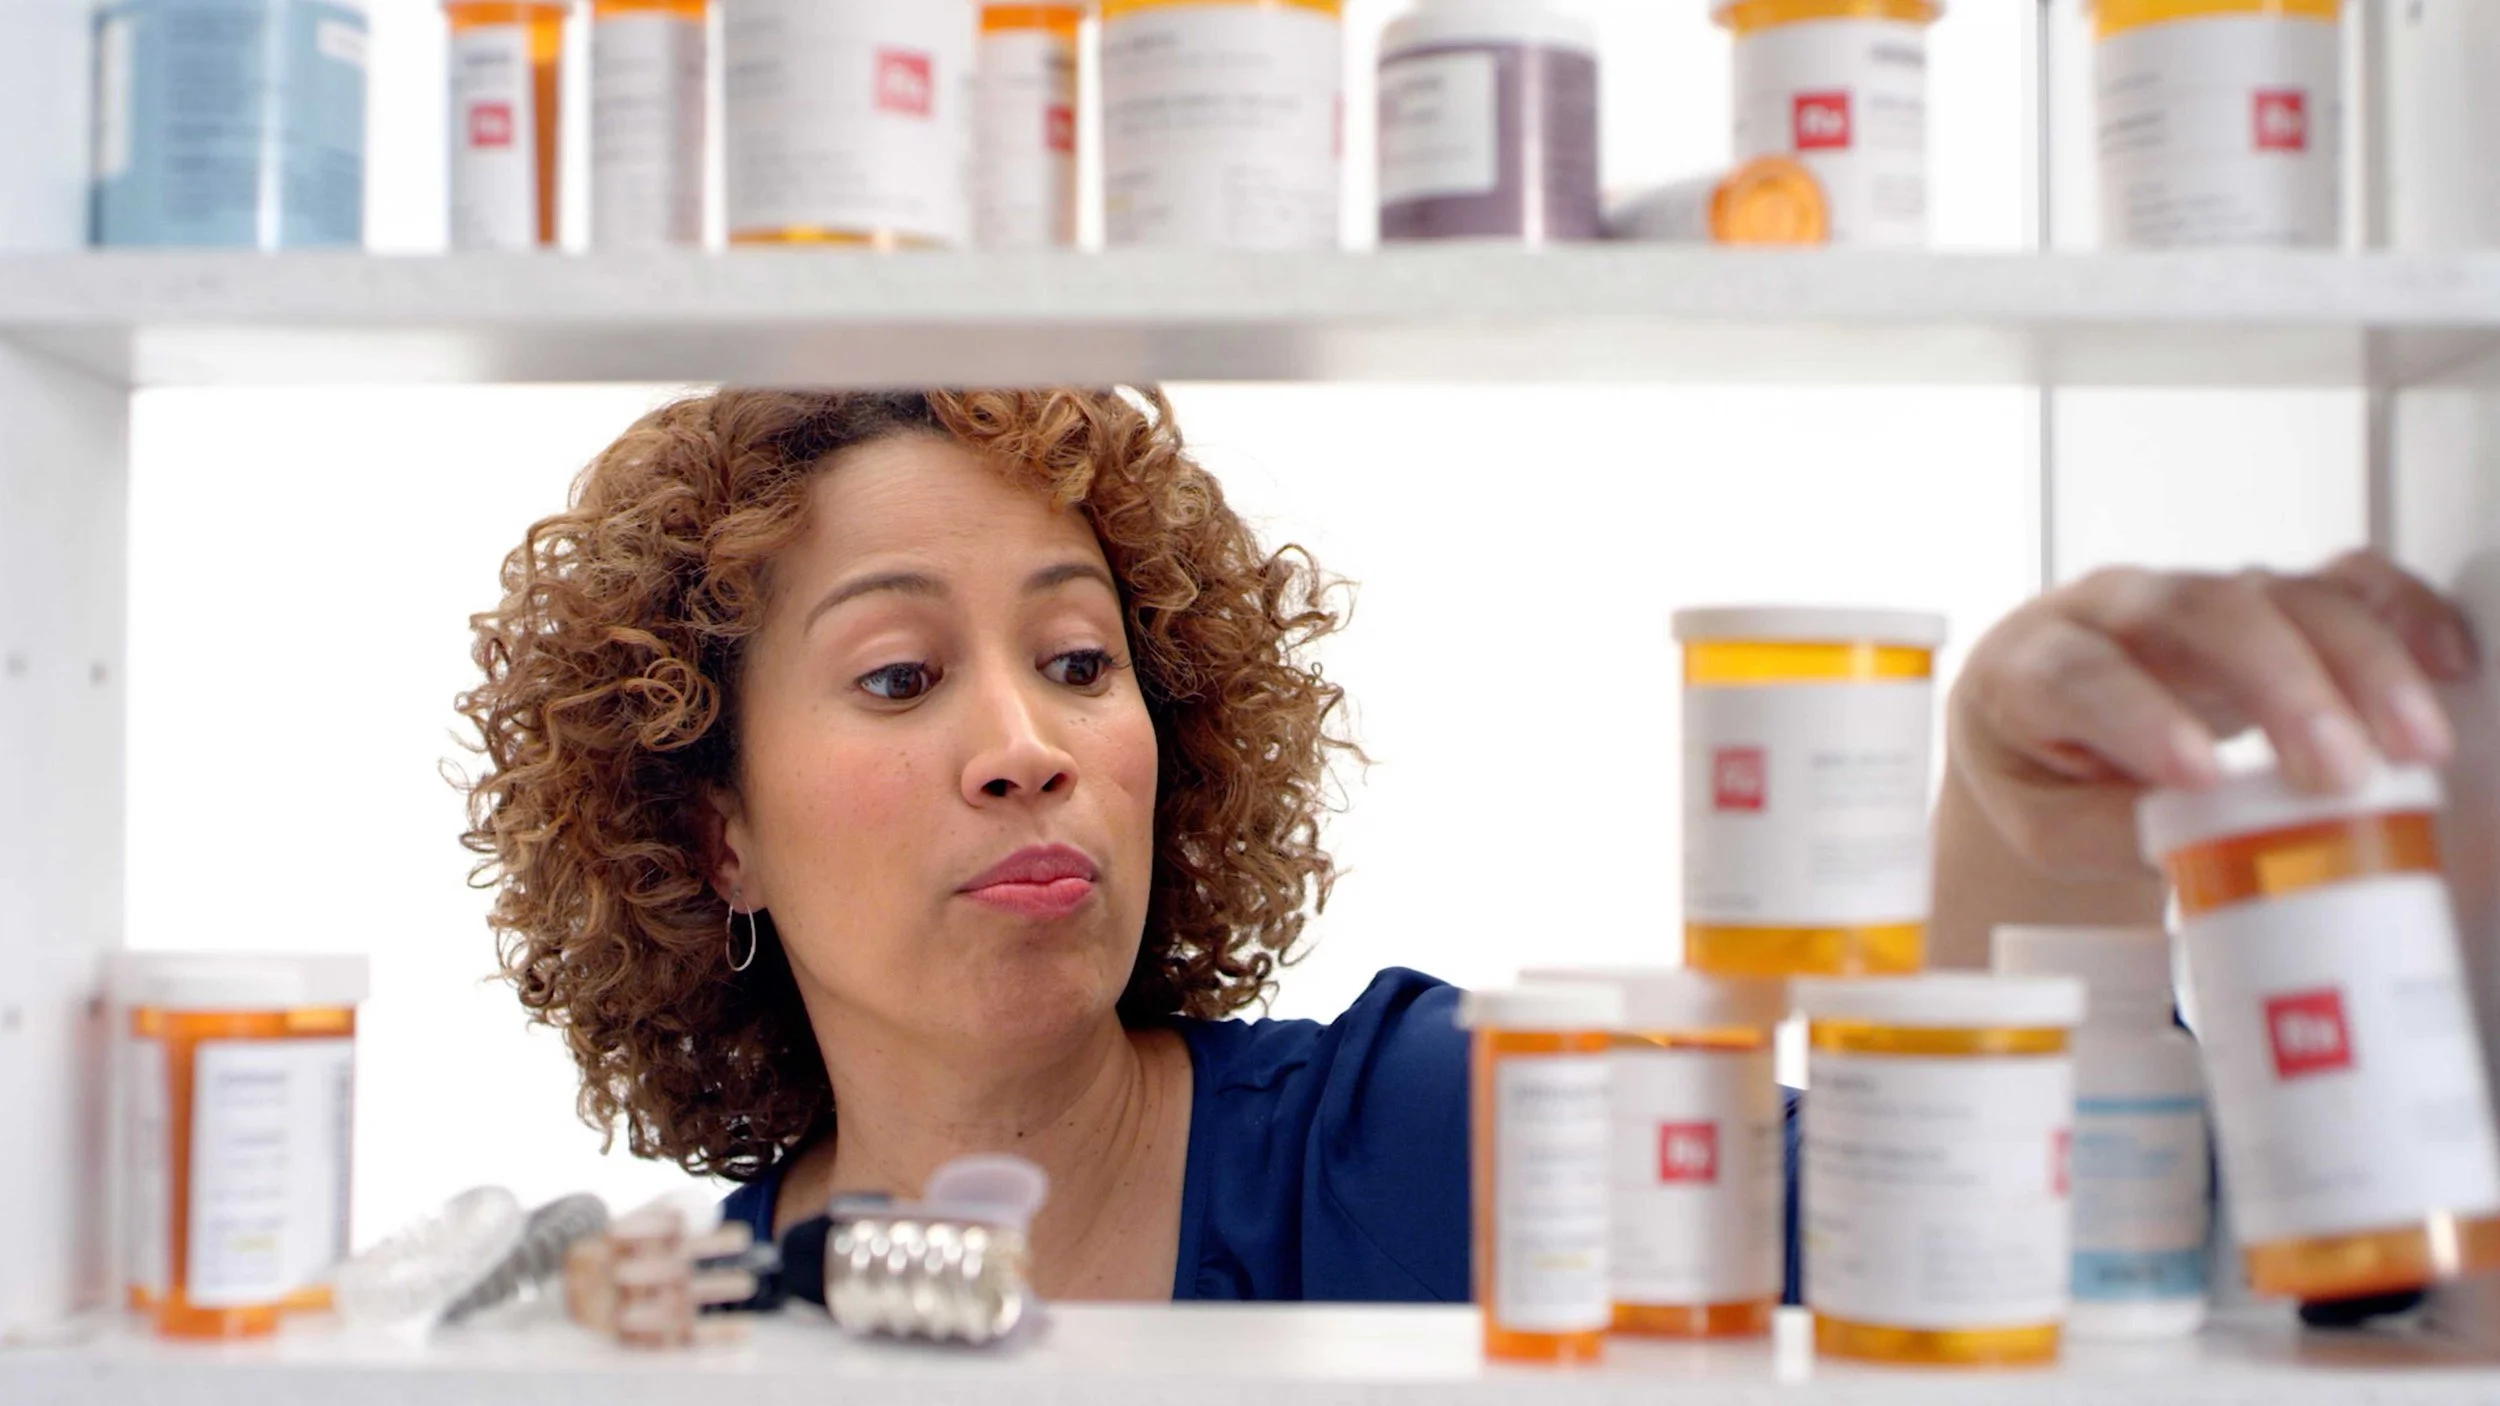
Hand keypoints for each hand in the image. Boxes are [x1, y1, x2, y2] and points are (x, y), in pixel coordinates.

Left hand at [1950, 550, 2481, 876]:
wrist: (2039, 725)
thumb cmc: (2040, 771)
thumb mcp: (2040, 824)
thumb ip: (2103, 830)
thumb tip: (2192, 839)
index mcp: (2032, 663)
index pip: (2081, 675)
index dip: (2140, 717)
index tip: (2197, 774)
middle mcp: (2116, 610)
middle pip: (2200, 617)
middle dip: (2279, 687)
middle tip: (2335, 769)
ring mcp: (2194, 596)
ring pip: (2279, 597)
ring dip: (2358, 665)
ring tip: (2412, 745)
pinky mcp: (2263, 598)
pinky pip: (2338, 580)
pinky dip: (2398, 609)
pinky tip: (2441, 659)